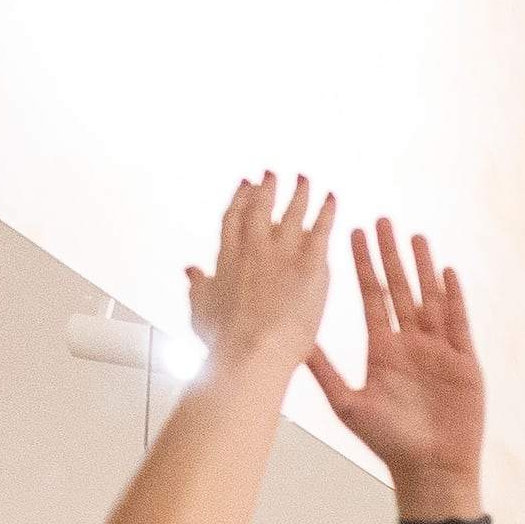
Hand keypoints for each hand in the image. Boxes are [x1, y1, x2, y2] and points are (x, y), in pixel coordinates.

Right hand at [182, 174, 339, 387]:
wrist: (252, 349)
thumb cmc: (226, 340)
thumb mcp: (201, 310)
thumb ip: (198, 287)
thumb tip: (191, 272)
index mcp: (227, 256)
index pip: (232, 220)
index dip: (239, 201)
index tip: (244, 187)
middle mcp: (252, 246)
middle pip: (259, 208)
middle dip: (266, 189)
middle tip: (272, 174)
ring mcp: (281, 252)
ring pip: (291, 213)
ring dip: (299, 194)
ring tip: (305, 179)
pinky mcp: (308, 263)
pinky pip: (321, 229)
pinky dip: (327, 212)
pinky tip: (332, 199)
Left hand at [307, 219, 485, 507]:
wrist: (429, 469)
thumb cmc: (388, 442)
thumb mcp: (346, 402)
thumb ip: (322, 368)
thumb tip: (292, 339)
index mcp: (382, 349)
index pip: (371, 296)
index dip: (363, 265)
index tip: (353, 233)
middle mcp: (410, 344)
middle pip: (399, 289)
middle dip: (390, 255)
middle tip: (381, 220)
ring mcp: (438, 351)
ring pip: (430, 298)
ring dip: (422, 266)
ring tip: (414, 235)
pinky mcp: (464, 363)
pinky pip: (458, 323)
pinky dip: (454, 297)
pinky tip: (447, 271)